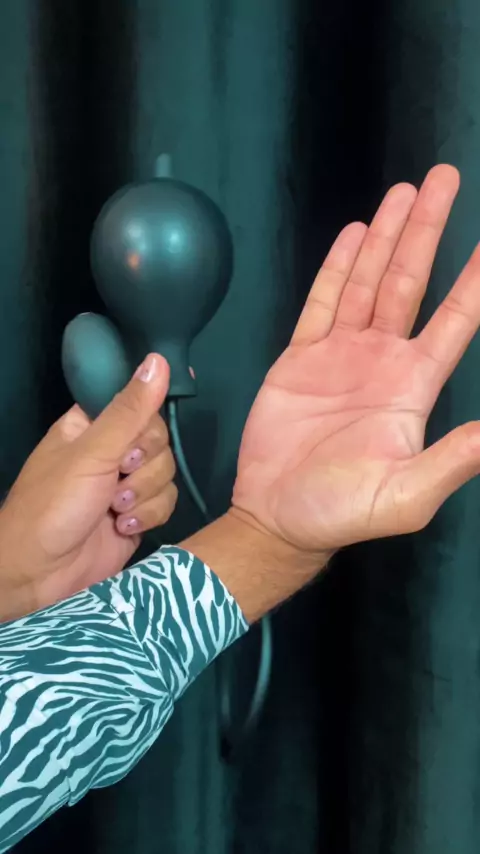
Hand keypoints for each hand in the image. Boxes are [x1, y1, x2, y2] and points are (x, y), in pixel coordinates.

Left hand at [0, 354, 176, 619]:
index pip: (139, 405)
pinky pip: (167, 502)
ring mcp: (126, 484)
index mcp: (91, 425)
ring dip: (144, 494)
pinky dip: (150, 515)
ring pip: (167, 473)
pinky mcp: (139, 514)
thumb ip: (129, 411)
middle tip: (117, 479)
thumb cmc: (52, 507)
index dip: (144, 425)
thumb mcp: (91, 454)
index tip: (133, 445)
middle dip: (144, 466)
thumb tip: (158, 360)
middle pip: (160, 441)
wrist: (39, 576)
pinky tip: (124, 528)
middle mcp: (111, 450)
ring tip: (114, 511)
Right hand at [233, 164, 479, 555]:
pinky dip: (337, 268)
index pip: (454, 319)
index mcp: (413, 384)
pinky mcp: (300, 357)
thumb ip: (454, 459)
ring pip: (368, 282)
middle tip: (441, 179)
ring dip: (385, 237)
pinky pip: (322, 302)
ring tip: (402, 191)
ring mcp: (341, 354)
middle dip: (426, 231)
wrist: (278, 517)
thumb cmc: (342, 511)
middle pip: (411, 282)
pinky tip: (354, 235)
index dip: (476, 279)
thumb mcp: (405, 495)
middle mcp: (383, 359)